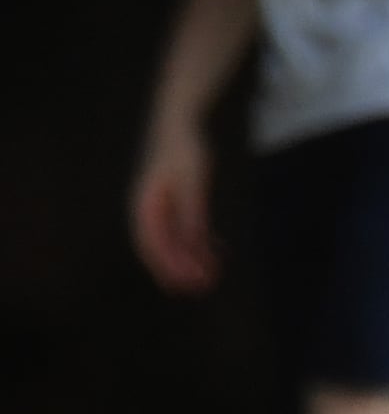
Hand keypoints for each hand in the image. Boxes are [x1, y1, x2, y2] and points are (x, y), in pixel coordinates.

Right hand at [129, 119, 220, 294]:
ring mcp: (162, 208)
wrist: (180, 125)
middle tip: (202, 288)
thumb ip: (192, 212)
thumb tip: (194, 243)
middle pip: (164, 247)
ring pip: (176, 240)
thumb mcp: (192, 182)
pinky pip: (186, 228)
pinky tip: (218, 252)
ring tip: (213, 276)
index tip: (185, 284)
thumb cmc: (183, 150)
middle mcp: (150, 211)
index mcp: (146, 206)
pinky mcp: (176, 203)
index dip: (168, 267)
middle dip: (182, 268)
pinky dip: (200, 242)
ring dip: (193, 258)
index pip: (153, 245)